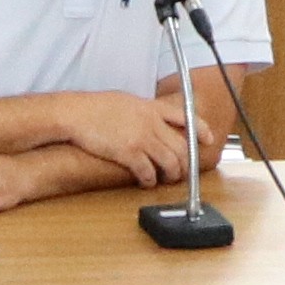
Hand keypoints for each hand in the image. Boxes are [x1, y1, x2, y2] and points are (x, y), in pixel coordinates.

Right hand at [50, 87, 197, 186]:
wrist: (76, 113)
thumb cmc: (96, 107)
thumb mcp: (127, 101)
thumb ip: (144, 111)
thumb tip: (152, 120)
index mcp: (151, 107)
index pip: (186, 117)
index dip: (200, 129)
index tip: (208, 139)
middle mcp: (151, 122)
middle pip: (182, 145)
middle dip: (186, 163)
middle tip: (183, 172)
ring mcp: (141, 138)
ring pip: (171, 162)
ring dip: (172, 175)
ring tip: (167, 179)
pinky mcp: (129, 153)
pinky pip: (149, 172)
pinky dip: (151, 180)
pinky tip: (147, 182)